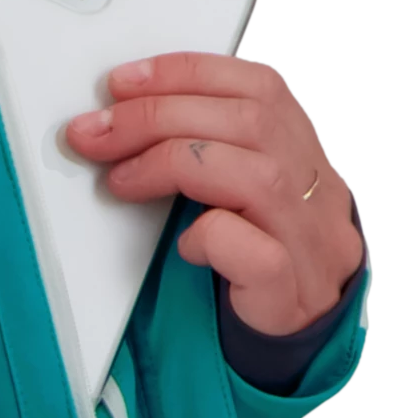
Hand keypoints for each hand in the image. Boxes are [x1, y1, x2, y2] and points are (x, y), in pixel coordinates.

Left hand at [65, 53, 362, 335]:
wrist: (289, 343)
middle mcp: (318, 195)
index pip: (260, 90)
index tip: (122, 82)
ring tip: (122, 180)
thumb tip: (116, 123)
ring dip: (172, 164)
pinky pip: (259, 254)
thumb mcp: (228, 196)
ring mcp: (311, 246)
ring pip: (259, 178)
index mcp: (304, 159)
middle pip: (251, 123)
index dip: (187, 74)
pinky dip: (211, 237)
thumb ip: (198, 154)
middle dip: (159, 116)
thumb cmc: (249, 264)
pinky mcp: (291, 296)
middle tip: (98, 134)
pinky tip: (183, 244)